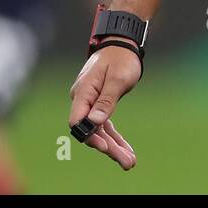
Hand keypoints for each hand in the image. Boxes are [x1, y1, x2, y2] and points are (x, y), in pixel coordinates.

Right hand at [68, 46, 140, 169]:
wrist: (122, 44)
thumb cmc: (120, 58)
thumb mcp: (117, 78)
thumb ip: (106, 100)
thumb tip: (95, 122)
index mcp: (83, 92)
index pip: (78, 120)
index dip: (89, 136)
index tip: (104, 147)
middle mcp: (83, 99)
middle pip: (90, 130)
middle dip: (108, 147)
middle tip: (127, 162)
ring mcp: (90, 102)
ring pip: (99, 130)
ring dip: (113, 146)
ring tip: (129, 162)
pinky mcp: (99, 104)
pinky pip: (105, 124)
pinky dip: (114, 137)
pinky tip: (125, 150)